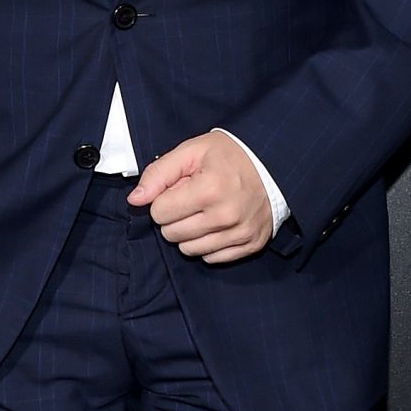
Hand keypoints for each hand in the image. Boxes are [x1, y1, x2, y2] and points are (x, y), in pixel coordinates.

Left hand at [127, 130, 273, 261]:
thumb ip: (159, 173)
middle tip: (190, 200)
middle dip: (173, 217)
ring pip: (189, 250)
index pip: (159, 212)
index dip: (163, 199)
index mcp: (209, 188)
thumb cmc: (230, 156)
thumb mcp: (192, 151)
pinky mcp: (250, 245)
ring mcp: (240, 233)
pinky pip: (211, 258)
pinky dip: (208, 244)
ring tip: (203, 212)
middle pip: (171, 234)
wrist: (274, 165)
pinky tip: (217, 225)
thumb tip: (135, 200)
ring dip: (189, 234)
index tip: (178, 189)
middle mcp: (226, 215)